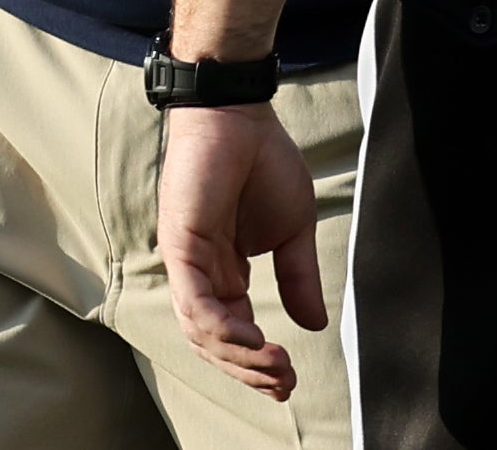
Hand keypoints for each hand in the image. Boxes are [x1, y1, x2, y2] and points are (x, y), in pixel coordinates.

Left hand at [157, 102, 324, 400]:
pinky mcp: (181, 246)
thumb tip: (315, 326)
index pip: (234, 332)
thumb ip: (298, 278)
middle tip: (285, 382)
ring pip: (202, 330)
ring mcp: (188, 262)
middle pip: (216, 342)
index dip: (259, 362)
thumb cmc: (264, 162)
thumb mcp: (294, 230)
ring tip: (275, 366)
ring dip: (239, 356)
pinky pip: (195, 301)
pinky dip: (220, 327)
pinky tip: (251, 340)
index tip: (290, 381)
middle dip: (250, 370)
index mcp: (225, 272)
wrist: (241, 115)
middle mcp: (202, 274)